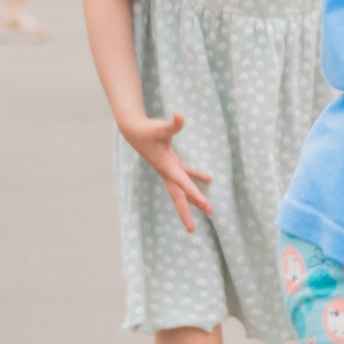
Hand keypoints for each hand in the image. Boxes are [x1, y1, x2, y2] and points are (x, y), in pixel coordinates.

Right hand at [120, 110, 212, 230]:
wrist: (134, 130)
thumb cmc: (148, 129)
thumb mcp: (162, 127)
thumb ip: (174, 123)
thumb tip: (180, 114)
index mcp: (167, 166)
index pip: (183, 183)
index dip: (194, 193)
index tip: (204, 205)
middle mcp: (168, 172)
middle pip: (178, 196)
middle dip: (186, 211)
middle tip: (192, 229)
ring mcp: (169, 169)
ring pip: (182, 189)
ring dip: (193, 199)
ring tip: (208, 209)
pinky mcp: (170, 163)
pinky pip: (185, 174)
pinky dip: (196, 177)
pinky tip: (209, 179)